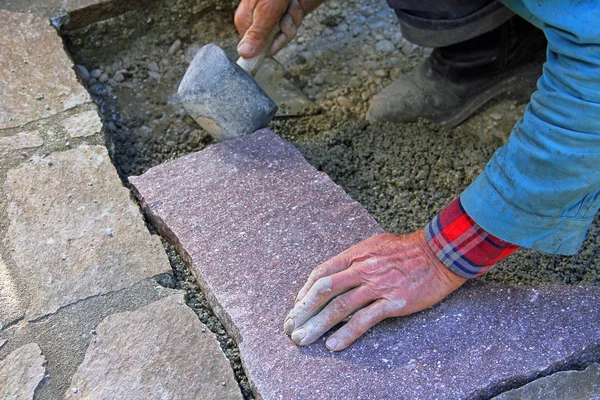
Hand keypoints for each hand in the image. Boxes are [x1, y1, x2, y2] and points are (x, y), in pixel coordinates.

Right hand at [235, 0, 322, 57]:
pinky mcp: (285, 16)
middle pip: (272, 44)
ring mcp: (272, 19)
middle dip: (284, 31)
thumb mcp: (266, 11)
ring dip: (292, 21)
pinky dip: (296, 15)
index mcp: (246, 21)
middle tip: (284, 15)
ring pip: (284, 36)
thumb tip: (243, 53)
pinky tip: (294, 4)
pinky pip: (291, 27)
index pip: (255, 49)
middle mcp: (258, 21)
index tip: (277, 38)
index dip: (269, 46)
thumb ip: (257, 33)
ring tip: (289, 5)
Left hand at [283, 231, 466, 350]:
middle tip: (290, 327)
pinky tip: (334, 345)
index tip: (297, 305)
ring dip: (317, 325)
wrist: (441, 253)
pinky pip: (364, 320)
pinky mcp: (393, 303)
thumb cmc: (409, 249)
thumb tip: (336, 273)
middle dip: (303, 310)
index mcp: (356, 254)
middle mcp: (362, 269)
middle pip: (324, 290)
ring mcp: (377, 286)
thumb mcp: (376, 244)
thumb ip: (355, 259)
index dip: (305, 290)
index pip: (322, 272)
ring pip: (339, 307)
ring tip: (303, 340)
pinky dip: (346, 334)